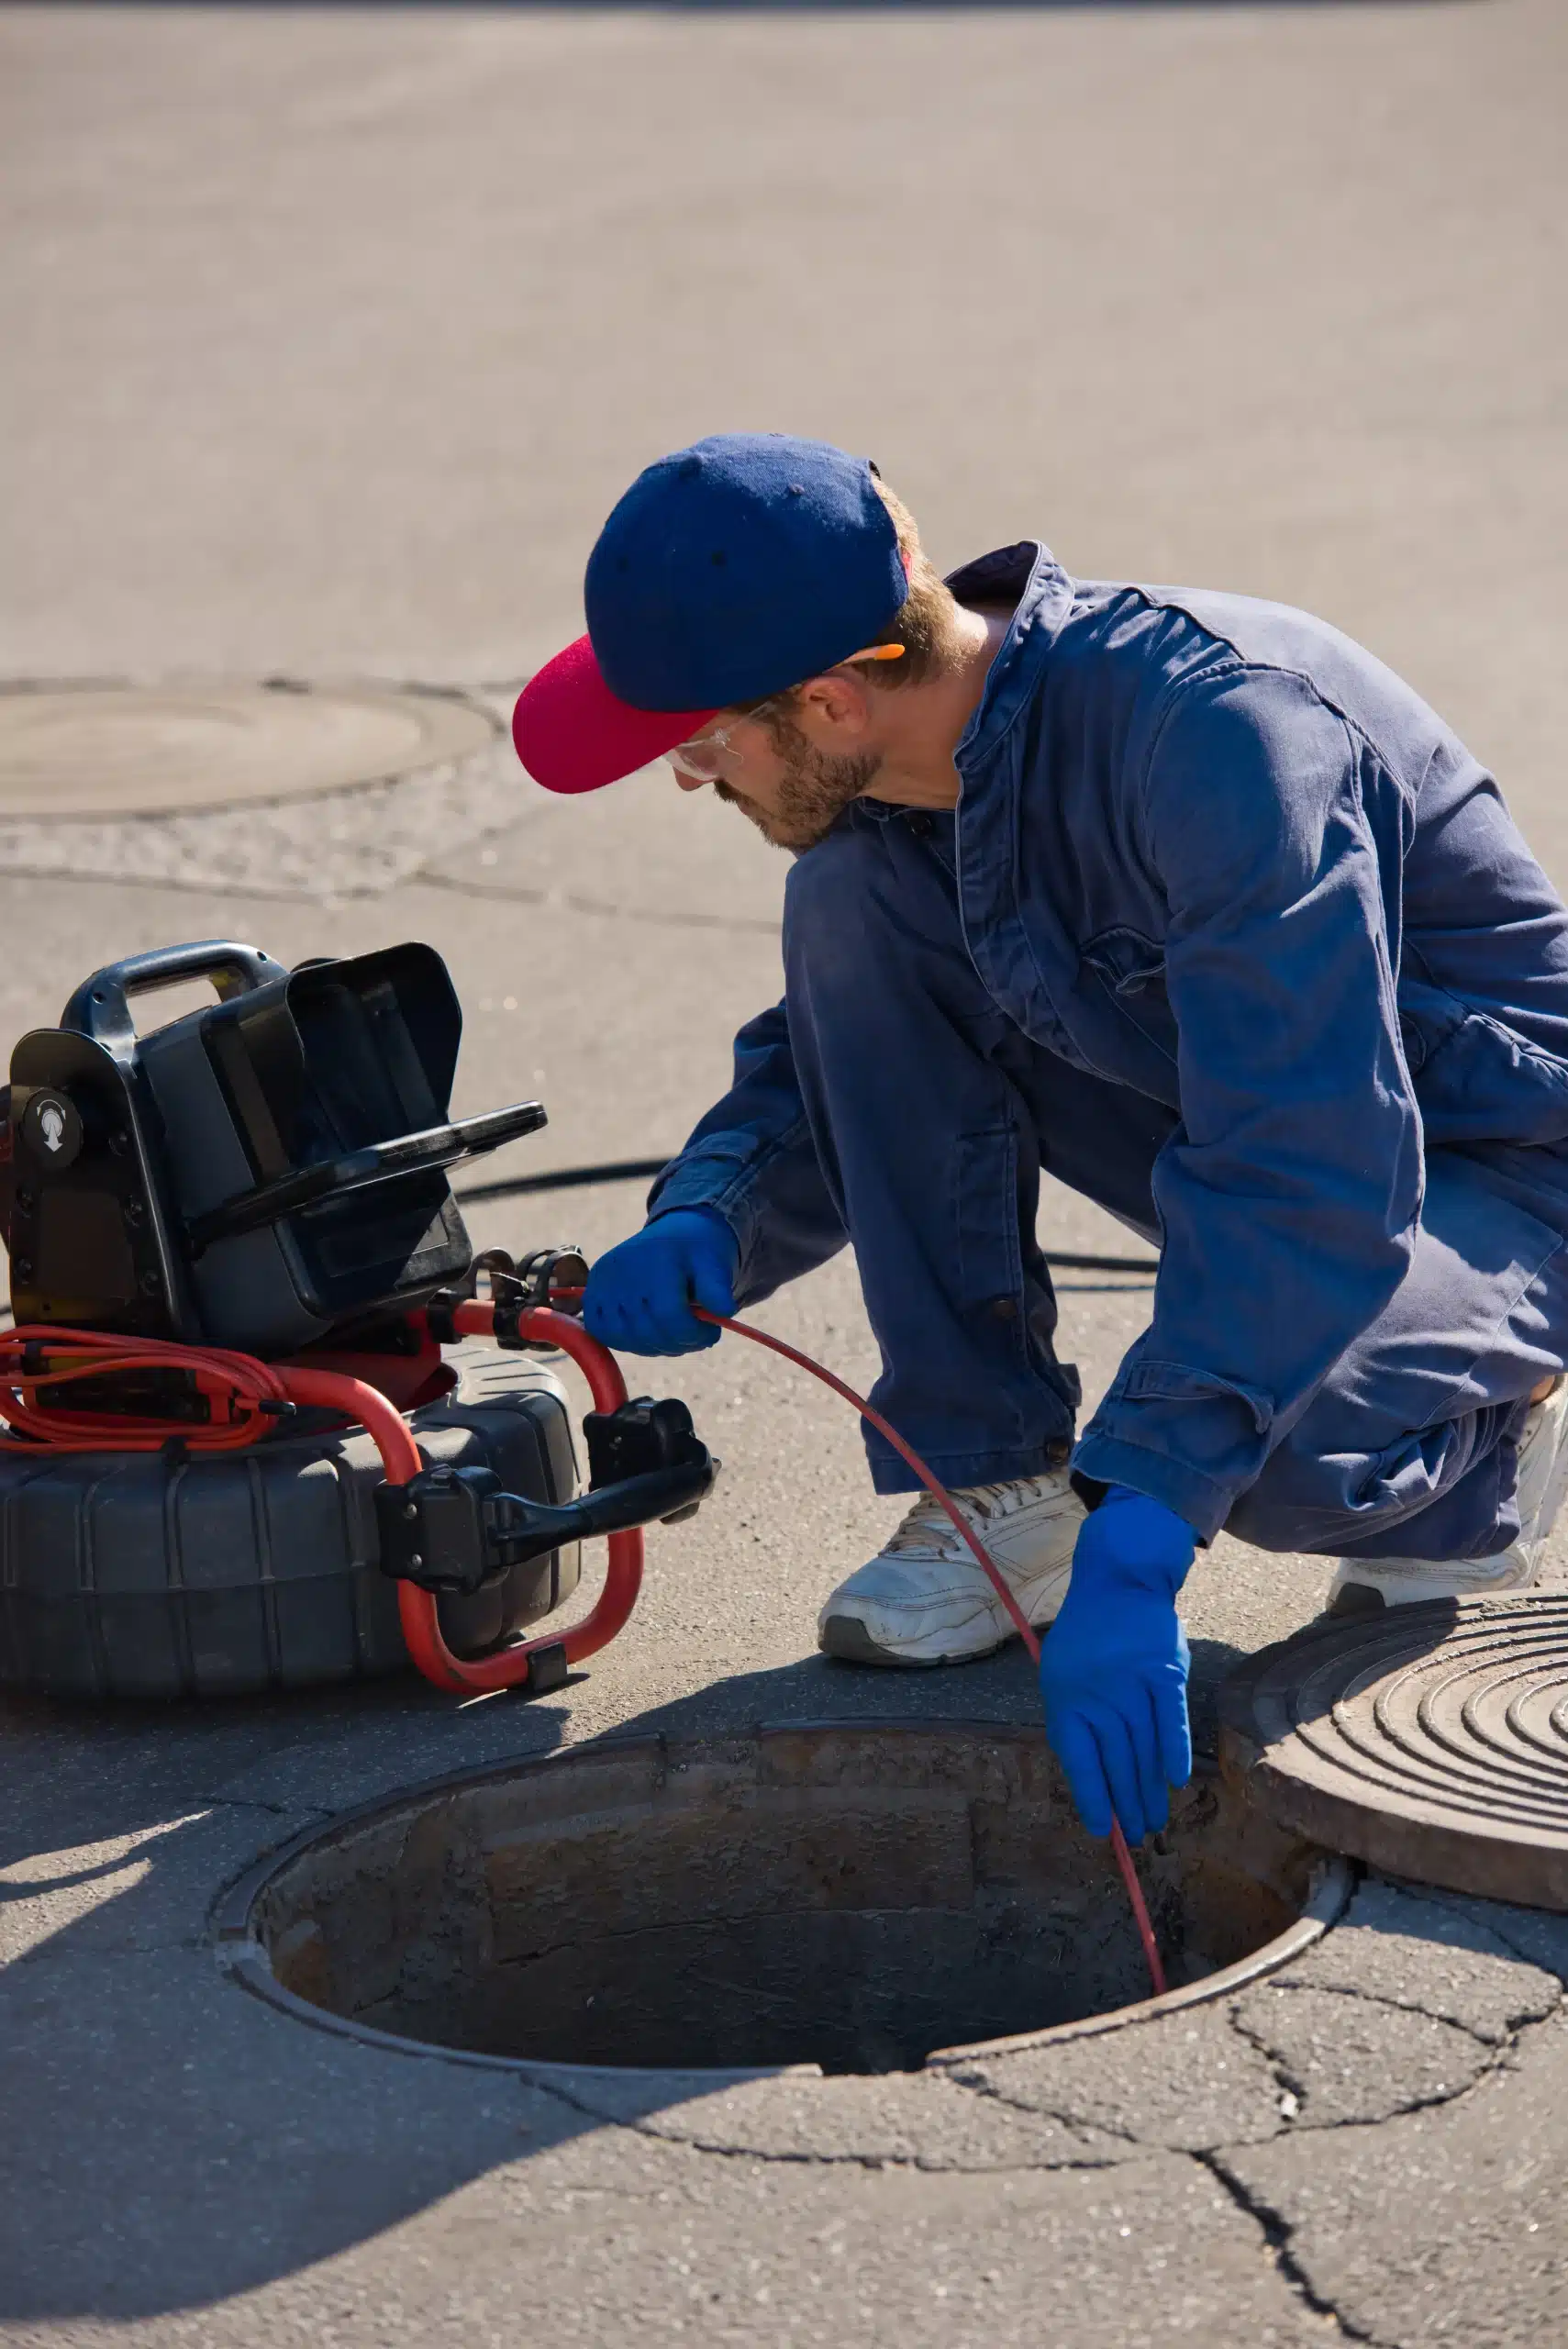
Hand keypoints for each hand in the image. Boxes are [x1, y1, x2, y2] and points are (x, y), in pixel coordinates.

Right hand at [581, 1210, 738, 1355]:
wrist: (674, 1235)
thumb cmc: (696, 1252)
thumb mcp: (715, 1263)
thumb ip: (718, 1287)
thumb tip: (724, 1311)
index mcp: (655, 1260)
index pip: (670, 1316)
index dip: (694, 1334)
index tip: (712, 1333)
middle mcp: (622, 1270)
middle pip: (648, 1332)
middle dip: (679, 1343)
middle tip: (696, 1337)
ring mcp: (602, 1283)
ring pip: (626, 1339)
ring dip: (654, 1346)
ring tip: (674, 1333)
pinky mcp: (591, 1294)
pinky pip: (603, 1332)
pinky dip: (627, 1340)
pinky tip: (648, 1331)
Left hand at [1039, 1486, 1194, 1844]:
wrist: (1118, 1585)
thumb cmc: (1086, 1639)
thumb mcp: (1060, 1677)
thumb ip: (1073, 1723)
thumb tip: (1088, 1778)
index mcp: (1067, 1701)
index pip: (1080, 1762)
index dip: (1092, 1798)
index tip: (1102, 1830)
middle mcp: (1099, 1697)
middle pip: (1116, 1762)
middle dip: (1126, 1804)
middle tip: (1137, 1837)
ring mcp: (1134, 1684)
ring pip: (1143, 1749)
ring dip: (1149, 1789)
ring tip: (1155, 1820)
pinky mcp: (1165, 1673)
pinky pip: (1171, 1720)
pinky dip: (1173, 1750)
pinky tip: (1175, 1780)